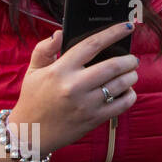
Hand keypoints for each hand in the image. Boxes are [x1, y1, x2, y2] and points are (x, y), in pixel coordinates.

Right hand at [8, 23, 138, 157]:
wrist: (29, 134)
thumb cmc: (33, 99)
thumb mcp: (33, 71)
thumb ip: (45, 49)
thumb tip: (60, 33)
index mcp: (60, 70)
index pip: (92, 45)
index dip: (113, 33)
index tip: (127, 27)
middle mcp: (74, 86)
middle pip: (113, 66)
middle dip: (129, 60)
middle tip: (132, 59)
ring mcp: (86, 104)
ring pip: (121, 84)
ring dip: (132, 76)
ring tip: (130, 73)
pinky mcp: (94, 119)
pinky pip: (122, 104)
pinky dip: (130, 95)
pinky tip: (127, 91)